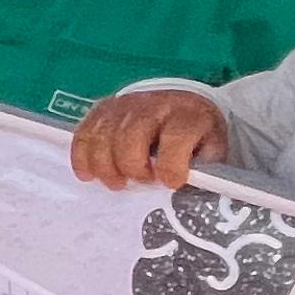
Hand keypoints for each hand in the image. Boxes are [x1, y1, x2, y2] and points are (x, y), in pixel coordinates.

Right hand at [71, 88, 230, 190]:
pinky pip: (83, 134)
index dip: (171, 165)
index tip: (170, 183)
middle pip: (130, 137)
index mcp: (187, 115)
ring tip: (118, 183)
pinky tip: (89, 175)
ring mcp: (124, 105)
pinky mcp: (103, 109)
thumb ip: (202, 170)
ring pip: (103, 137)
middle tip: (141, 182)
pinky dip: (82, 158)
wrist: (181, 103)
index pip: (176, 137)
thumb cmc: (196, 136)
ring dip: (107, 167)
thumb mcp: (212, 150)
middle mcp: (153, 106)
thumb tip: (182, 191)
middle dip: (133, 168)